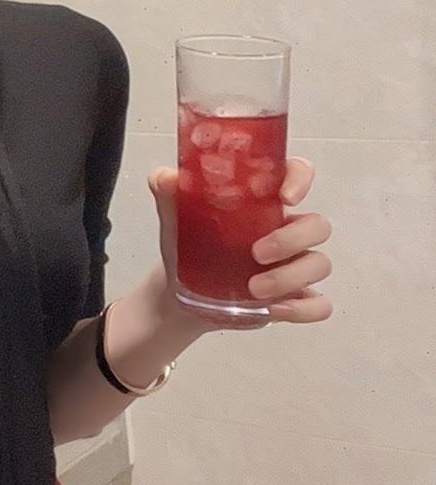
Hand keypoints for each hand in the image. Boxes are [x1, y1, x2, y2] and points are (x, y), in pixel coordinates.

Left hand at [148, 157, 333, 323]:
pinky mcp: (295, 298)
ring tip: (253, 289)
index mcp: (265, 203)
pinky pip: (320, 304)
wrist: (180, 293)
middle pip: (318, 225)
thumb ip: (170, 194)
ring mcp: (295, 266)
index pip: (298, 174)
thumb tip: (163, 177)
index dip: (301, 179)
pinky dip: (303, 308)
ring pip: (320, 264)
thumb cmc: (189, 246)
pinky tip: (274, 310)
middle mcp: (288, 230)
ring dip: (290, 277)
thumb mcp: (176, 218)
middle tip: (256, 254)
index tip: (285, 197)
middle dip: (292, 239)